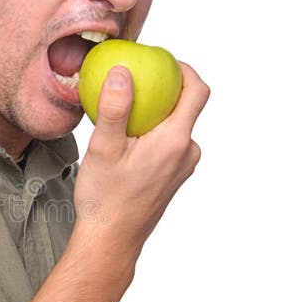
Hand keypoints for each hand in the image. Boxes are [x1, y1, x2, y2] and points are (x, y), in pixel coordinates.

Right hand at [73, 62, 209, 255]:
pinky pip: (169, 145)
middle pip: (187, 108)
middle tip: (136, 83)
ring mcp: (182, 168)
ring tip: (125, 113)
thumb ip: (115, 108)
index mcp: (175, 141)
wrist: (111, 241)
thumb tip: (123, 72)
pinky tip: (126, 139)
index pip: (197, 91)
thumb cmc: (106, 199)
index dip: (186, 69)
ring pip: (176, 128)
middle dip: (165, 90)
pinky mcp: (173, 178)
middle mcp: (186, 153)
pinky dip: (153, 134)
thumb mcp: (104, 148)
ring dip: (156, 115)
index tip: (164, 60)